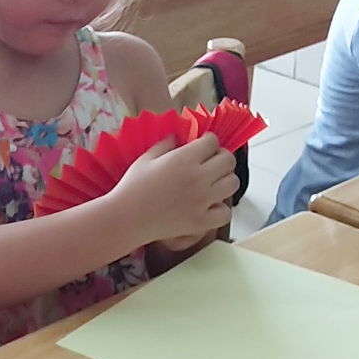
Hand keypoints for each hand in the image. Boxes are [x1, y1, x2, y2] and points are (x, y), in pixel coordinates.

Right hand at [109, 133, 236, 246]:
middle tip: (210, 162)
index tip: (202, 146)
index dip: (208, 141)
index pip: (213, 141)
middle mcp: (198, 178)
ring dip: (224, 180)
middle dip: (220, 157)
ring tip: (212, 183)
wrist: (126, 219)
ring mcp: (202, 201)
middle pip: (228, 160)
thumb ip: (166, 144)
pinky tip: (208, 205)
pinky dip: (220, 208)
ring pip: (232, 183)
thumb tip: (179, 137)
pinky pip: (226, 212)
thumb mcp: (146, 158)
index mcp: (184, 159)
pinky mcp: (201, 221)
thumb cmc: (132, 187)